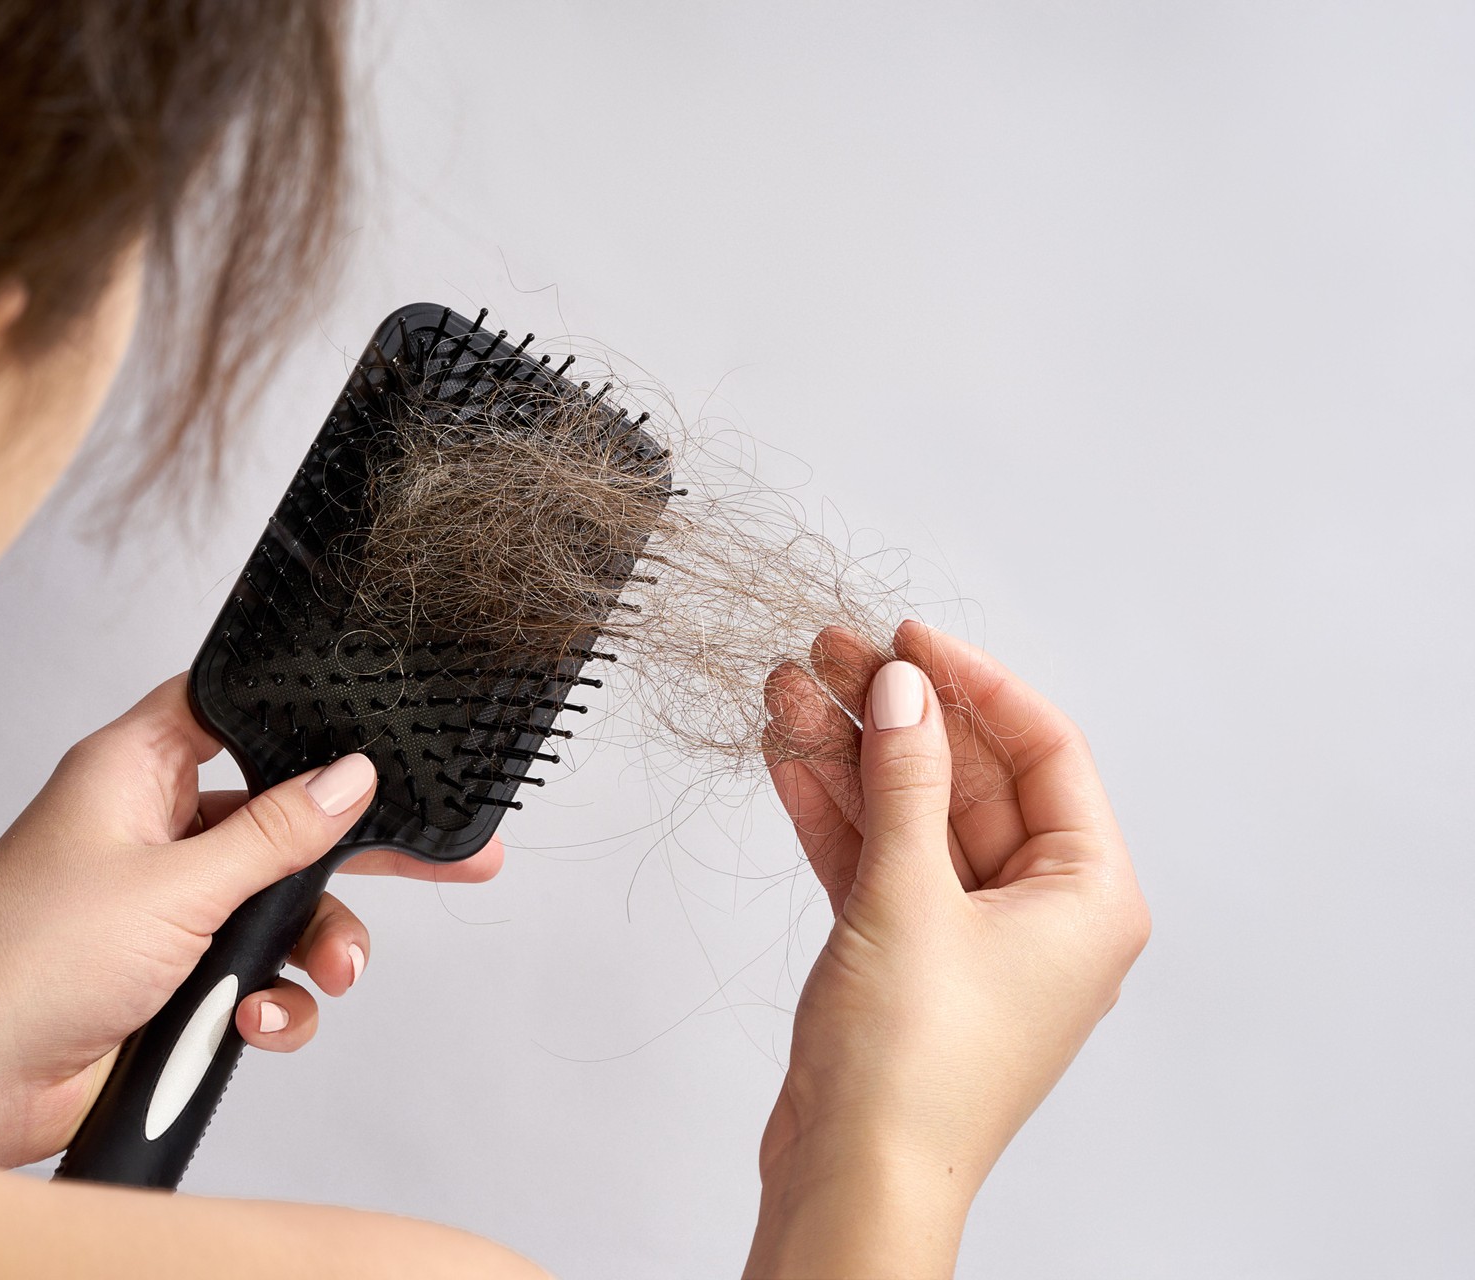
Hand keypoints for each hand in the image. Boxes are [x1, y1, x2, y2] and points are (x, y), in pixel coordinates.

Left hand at [0, 674, 501, 1167]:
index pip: (231, 710)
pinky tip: (258, 1023)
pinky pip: (260, 975)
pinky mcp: (178, 978)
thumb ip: (275, 835)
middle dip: (356, 851)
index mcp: (134, 772)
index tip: (376, 733)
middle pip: (283, 818)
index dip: (299, 715)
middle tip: (446, 858)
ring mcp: (169, 908)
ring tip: (333, 973)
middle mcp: (155, 831)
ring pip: (283, 908)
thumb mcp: (174, 885)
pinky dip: (275, 1001)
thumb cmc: (26, 960)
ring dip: (316, 945)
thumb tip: (350, 779)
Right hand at [745, 621, 1149, 1278]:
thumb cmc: (913, 1072)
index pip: (1044, 751)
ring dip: (852, 754)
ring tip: (788, 691)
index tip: (909, 638)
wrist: (855, 1179)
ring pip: (910, 813)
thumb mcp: (910, 898)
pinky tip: (788, 758)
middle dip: (896, 713)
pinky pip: (877, 858)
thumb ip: (906, 782)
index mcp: (1088, 897)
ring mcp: (969, 934)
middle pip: (967, 776)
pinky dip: (835, 812)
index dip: (975, 682)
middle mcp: (1039, 912)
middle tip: (829, 653)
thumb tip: (906, 687)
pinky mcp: (907, 956)